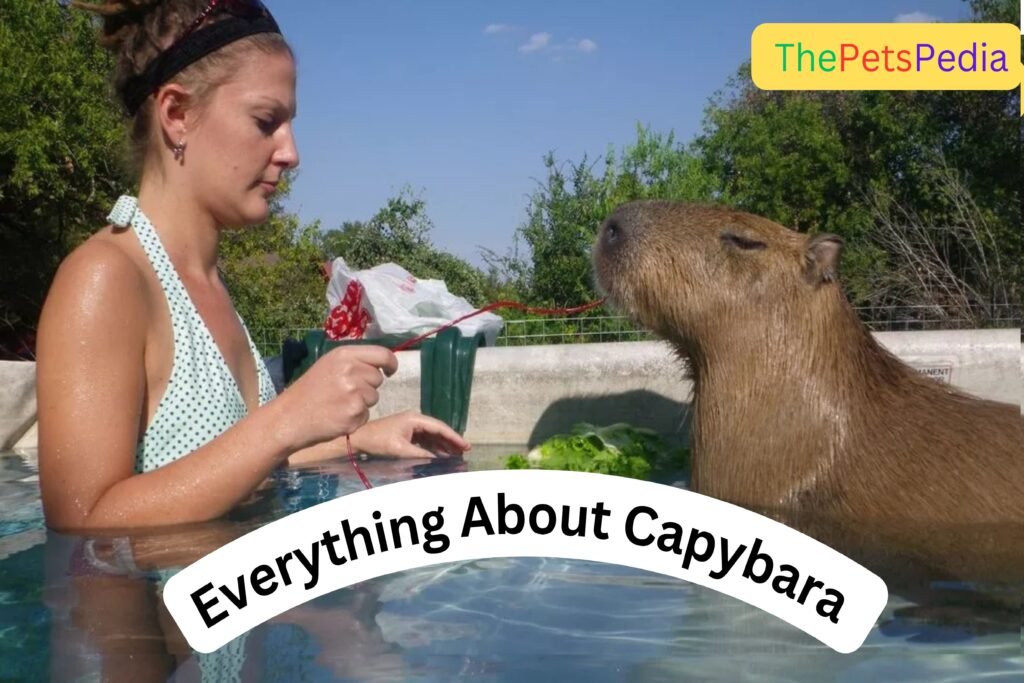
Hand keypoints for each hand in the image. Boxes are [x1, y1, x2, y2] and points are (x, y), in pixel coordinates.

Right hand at [272, 345, 398, 450]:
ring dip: (362, 403)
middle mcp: (351, 370)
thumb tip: (382, 363)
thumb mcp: (329, 365)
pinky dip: (356, 418)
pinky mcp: (355, 413)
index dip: (391, 364)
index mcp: (344, 355)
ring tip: (338, 404)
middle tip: (345, 392)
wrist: (290, 417)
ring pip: (374, 398)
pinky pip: (366, 414)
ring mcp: (354, 393)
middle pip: (378, 378)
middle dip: (368, 386)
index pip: (383, 355)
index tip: (390, 371)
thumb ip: (354, 361)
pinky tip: (337, 416)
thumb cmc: (309, 391)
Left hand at [350, 410, 470, 459]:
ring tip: (456, 455)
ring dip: (443, 445)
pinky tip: (441, 455)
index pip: (439, 427)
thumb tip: (438, 460)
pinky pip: (424, 440)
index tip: (465, 445)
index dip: (454, 437)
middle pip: (438, 430)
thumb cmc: (377, 441)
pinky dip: (434, 447)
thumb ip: (421, 455)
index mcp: (414, 419)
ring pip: (432, 436)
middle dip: (451, 441)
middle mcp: (414, 420)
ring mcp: (410, 426)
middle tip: (465, 451)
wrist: (357, 439)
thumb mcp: (400, 449)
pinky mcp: (406, 433)